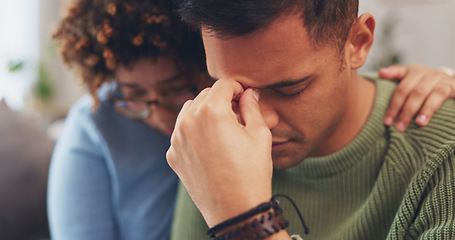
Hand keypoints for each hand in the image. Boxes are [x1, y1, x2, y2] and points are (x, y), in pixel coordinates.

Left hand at [167, 79, 272, 226]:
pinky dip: (194, 131)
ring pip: (189, 111)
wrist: (235, 210)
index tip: (244, 96)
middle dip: (221, 99)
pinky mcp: (173, 155)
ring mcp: (177, 139)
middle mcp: (188, 121)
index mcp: (211, 111)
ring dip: (204, 112)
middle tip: (236, 113)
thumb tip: (249, 93)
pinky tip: (210, 145)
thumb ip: (252, 108)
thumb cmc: (252, 172)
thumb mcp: (259, 135)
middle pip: (204, 95)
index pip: (223, 84)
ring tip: (222, 127)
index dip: (237, 87)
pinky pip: (182, 132)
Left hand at [379, 64, 454, 131]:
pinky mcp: (452, 85)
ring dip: (420, 109)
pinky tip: (425, 119)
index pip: (401, 88)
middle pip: (412, 92)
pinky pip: (440, 95)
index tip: (387, 122)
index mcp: (414, 71)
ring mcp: (440, 79)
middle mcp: (427, 73)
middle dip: (404, 110)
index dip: (393, 105)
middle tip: (398, 127)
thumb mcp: (411, 77)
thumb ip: (395, 74)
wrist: (452, 81)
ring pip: (425, 93)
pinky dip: (431, 108)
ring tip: (416, 124)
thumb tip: (381, 72)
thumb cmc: (426, 82)